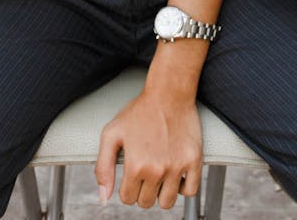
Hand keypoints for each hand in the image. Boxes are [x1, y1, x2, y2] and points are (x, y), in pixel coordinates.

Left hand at [95, 89, 201, 209]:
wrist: (169, 93)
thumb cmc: (140, 111)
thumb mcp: (111, 133)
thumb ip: (103, 167)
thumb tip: (104, 198)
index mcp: (135, 165)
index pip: (127, 198)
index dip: (127, 187)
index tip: (131, 174)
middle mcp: (157, 170)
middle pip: (146, 202)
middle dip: (142, 190)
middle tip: (145, 170)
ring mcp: (177, 167)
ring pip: (167, 202)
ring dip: (161, 193)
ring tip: (159, 174)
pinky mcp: (194, 161)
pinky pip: (190, 192)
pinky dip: (182, 188)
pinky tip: (175, 174)